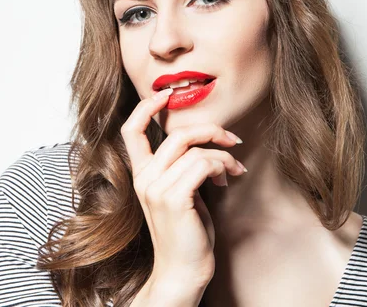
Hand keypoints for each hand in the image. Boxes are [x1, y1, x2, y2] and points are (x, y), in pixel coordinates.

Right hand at [120, 88, 245, 288]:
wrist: (182, 271)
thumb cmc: (186, 233)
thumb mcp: (179, 194)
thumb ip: (181, 168)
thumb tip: (204, 143)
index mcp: (141, 175)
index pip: (132, 130)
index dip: (147, 107)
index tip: (167, 95)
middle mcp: (144, 179)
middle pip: (176, 134)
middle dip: (209, 130)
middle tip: (231, 139)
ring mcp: (156, 188)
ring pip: (194, 149)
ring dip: (223, 155)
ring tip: (234, 169)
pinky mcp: (174, 198)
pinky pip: (203, 164)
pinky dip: (223, 166)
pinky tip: (229, 178)